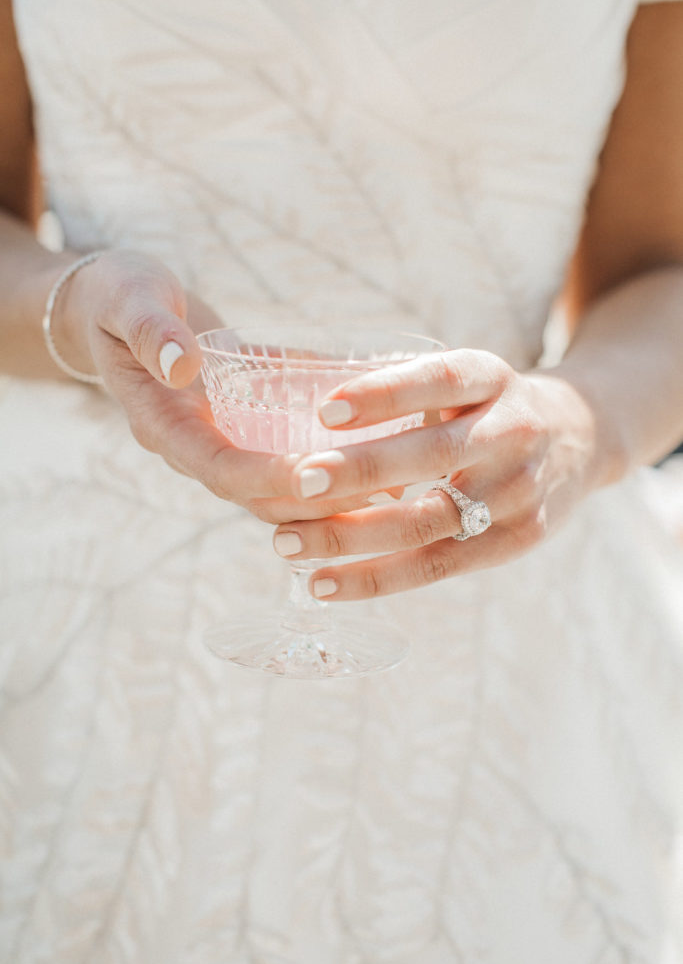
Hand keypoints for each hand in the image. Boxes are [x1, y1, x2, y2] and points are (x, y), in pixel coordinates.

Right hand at [56, 249, 369, 522]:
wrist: (115, 310)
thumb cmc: (120, 298)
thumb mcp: (129, 302)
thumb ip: (152, 333)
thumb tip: (183, 365)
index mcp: (163, 426)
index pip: (221, 467)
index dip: (268, 476)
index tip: (317, 475)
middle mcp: (195, 447)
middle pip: (259, 495)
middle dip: (315, 500)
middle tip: (376, 492)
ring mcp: (222, 443)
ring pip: (279, 490)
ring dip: (331, 497)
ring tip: (393, 492)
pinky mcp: (245, 431)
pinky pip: (289, 459)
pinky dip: (330, 465)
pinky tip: (383, 461)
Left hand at [272, 349, 599, 596]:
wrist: (580, 437)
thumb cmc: (489, 407)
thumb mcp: (465, 380)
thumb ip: (403, 392)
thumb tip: (295, 408)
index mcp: (492, 378)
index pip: (440, 379)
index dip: (384, 394)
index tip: (324, 409)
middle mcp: (513, 431)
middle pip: (433, 455)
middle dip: (360, 472)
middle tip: (297, 482)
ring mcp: (520, 490)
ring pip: (429, 521)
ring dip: (352, 537)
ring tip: (287, 542)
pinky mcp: (518, 539)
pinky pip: (438, 567)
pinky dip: (376, 579)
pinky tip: (322, 585)